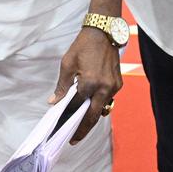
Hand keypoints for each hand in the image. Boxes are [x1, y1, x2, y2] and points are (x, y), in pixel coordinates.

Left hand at [51, 27, 122, 144]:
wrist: (104, 32)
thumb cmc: (83, 46)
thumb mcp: (67, 64)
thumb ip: (62, 86)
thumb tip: (54, 102)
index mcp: (89, 83)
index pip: (76, 108)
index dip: (67, 120)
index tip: (60, 130)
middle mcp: (104, 88)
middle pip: (92, 116)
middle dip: (82, 129)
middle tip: (74, 139)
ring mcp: (114, 87)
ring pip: (101, 109)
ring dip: (91, 117)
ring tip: (80, 124)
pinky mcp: (119, 84)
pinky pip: (108, 100)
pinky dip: (98, 104)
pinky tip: (90, 105)